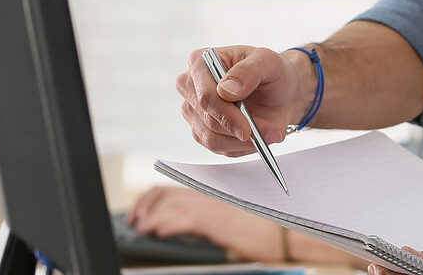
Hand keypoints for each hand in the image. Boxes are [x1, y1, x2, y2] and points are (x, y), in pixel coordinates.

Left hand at [126, 186, 263, 260]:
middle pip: (171, 193)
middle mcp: (214, 194)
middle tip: (134, 218)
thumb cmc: (268, 229)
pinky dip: (167, 225)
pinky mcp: (218, 219)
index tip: (142, 210)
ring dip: (152, 217)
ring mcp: (216, 205)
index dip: (155, 197)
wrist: (288, 235)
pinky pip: (184, 219)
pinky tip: (158, 232)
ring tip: (141, 227)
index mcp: (217, 191)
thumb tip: (196, 228)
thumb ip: (216, 216)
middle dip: (146, 205)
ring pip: (173, 205)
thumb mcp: (237, 219)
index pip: (179, 186)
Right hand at [176, 45, 312, 155]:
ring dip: (244, 141)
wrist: (281, 92)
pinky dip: (242, 146)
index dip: (225, 114)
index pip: (205, 95)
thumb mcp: (268, 61)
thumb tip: (226, 89)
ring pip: (211, 138)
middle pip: (207, 118)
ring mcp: (195, 111)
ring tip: (270, 132)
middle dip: (240, 129)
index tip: (246, 128)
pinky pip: (219, 147)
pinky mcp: (203, 130)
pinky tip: (260, 137)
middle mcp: (192, 87)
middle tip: (269, 132)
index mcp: (201, 62)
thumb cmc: (272, 71)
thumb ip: (248, 71)